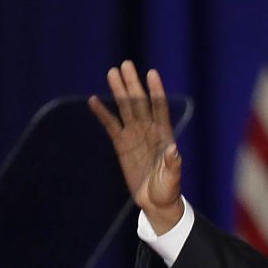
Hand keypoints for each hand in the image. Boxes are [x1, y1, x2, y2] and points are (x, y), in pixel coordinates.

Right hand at [88, 60, 183, 233]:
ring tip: (112, 73)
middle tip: (126, 64)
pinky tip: (94, 100)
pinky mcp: (122, 145)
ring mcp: (135, 136)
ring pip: (125, 109)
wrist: (156, 203)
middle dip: (133, 85)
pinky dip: (103, 114)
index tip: (151, 73)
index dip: (155, 91)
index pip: (159, 108)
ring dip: (119, 92)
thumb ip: (172, 164)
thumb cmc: (168, 190)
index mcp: (164, 136)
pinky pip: (111, 125)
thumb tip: (173, 150)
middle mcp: (149, 132)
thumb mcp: (172, 178)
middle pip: (140, 103)